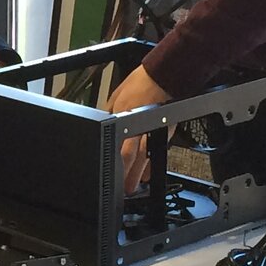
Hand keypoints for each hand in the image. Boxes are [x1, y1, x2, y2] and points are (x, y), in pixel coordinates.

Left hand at [109, 63, 174, 194]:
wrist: (164, 76)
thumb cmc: (141, 83)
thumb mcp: (116, 96)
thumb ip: (108, 111)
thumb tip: (101, 120)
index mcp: (124, 118)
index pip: (117, 145)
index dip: (113, 161)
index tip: (107, 171)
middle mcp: (139, 127)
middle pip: (132, 157)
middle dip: (127, 175)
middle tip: (123, 189)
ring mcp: (153, 130)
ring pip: (145, 157)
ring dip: (139, 174)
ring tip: (134, 186)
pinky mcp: (164, 131)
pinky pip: (156, 151)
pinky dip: (151, 163)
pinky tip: (147, 173)